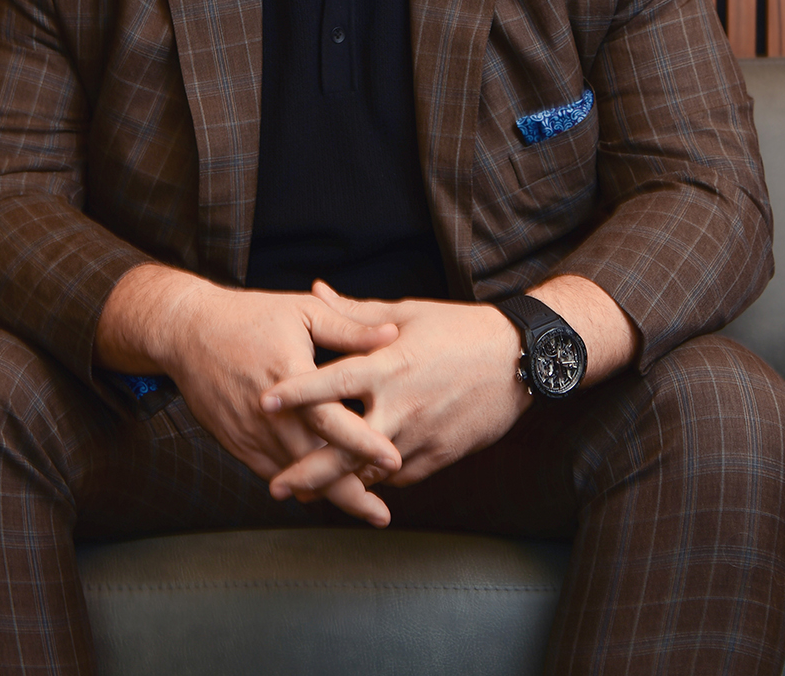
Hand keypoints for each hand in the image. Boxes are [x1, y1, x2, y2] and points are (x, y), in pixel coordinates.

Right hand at [96, 265, 403, 524]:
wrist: (188, 333)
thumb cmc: (250, 317)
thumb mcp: (304, 312)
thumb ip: (349, 328)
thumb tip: (392, 334)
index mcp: (291, 377)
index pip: (331, 421)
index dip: (363, 444)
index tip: (395, 461)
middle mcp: (270, 414)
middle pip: (314, 464)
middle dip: (350, 492)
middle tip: (381, 514)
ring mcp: (251, 433)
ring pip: (294, 476)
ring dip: (327, 494)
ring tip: (363, 509)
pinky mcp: (238, 443)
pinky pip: (273, 472)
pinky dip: (299, 484)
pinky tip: (323, 492)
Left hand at [259, 281, 531, 500]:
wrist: (520, 359)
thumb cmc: (459, 329)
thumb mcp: (407, 313)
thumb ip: (355, 313)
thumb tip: (315, 290)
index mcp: (390, 365)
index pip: (335, 382)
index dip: (298, 392)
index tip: (264, 402)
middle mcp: (403, 405)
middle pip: (347, 448)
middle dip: (309, 472)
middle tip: (275, 486)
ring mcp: (422, 435)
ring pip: (371, 471)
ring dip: (338, 486)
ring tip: (304, 494)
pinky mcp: (441, 455)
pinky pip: (400, 475)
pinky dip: (374, 480)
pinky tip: (353, 484)